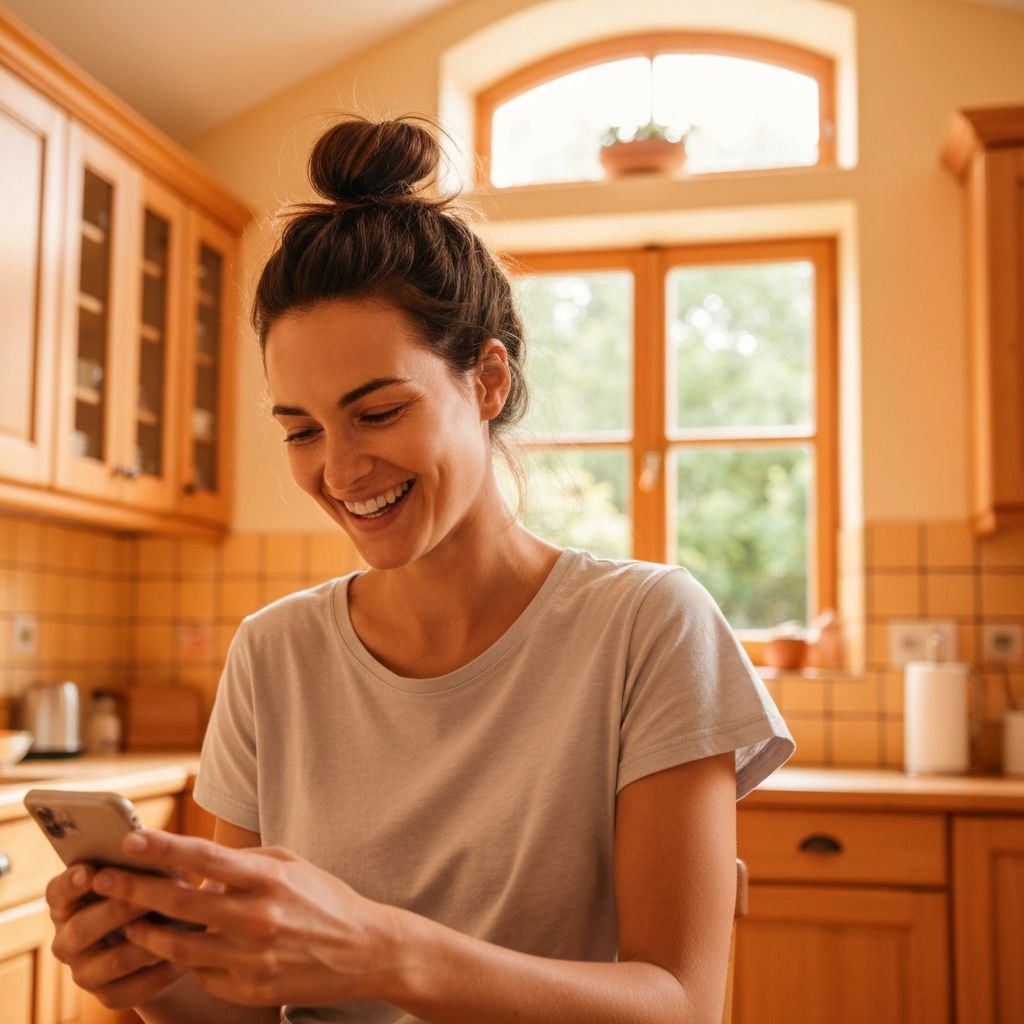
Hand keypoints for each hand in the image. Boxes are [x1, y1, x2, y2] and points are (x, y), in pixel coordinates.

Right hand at [46, 863, 186, 1009]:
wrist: (169, 943)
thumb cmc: (155, 894)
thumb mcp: (146, 876)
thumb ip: (142, 864)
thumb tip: (153, 845)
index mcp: (69, 904)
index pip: (57, 892)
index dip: (70, 883)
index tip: (89, 871)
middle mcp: (68, 941)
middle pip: (82, 927)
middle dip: (117, 910)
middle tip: (148, 897)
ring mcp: (86, 972)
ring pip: (114, 959)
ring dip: (148, 942)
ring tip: (180, 925)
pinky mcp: (111, 997)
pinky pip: (136, 987)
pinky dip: (163, 970)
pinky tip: (186, 956)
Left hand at [90, 830, 402, 1006]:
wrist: (364, 951)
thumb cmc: (324, 899)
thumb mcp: (290, 864)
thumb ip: (242, 864)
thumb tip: (196, 868)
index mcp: (268, 878)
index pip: (205, 857)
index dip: (163, 848)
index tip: (130, 840)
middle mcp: (256, 917)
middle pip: (179, 902)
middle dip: (133, 890)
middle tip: (101, 880)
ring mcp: (250, 957)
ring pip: (178, 946)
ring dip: (146, 931)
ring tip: (127, 919)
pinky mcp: (248, 989)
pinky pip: (200, 973)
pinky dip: (184, 958)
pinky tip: (174, 947)